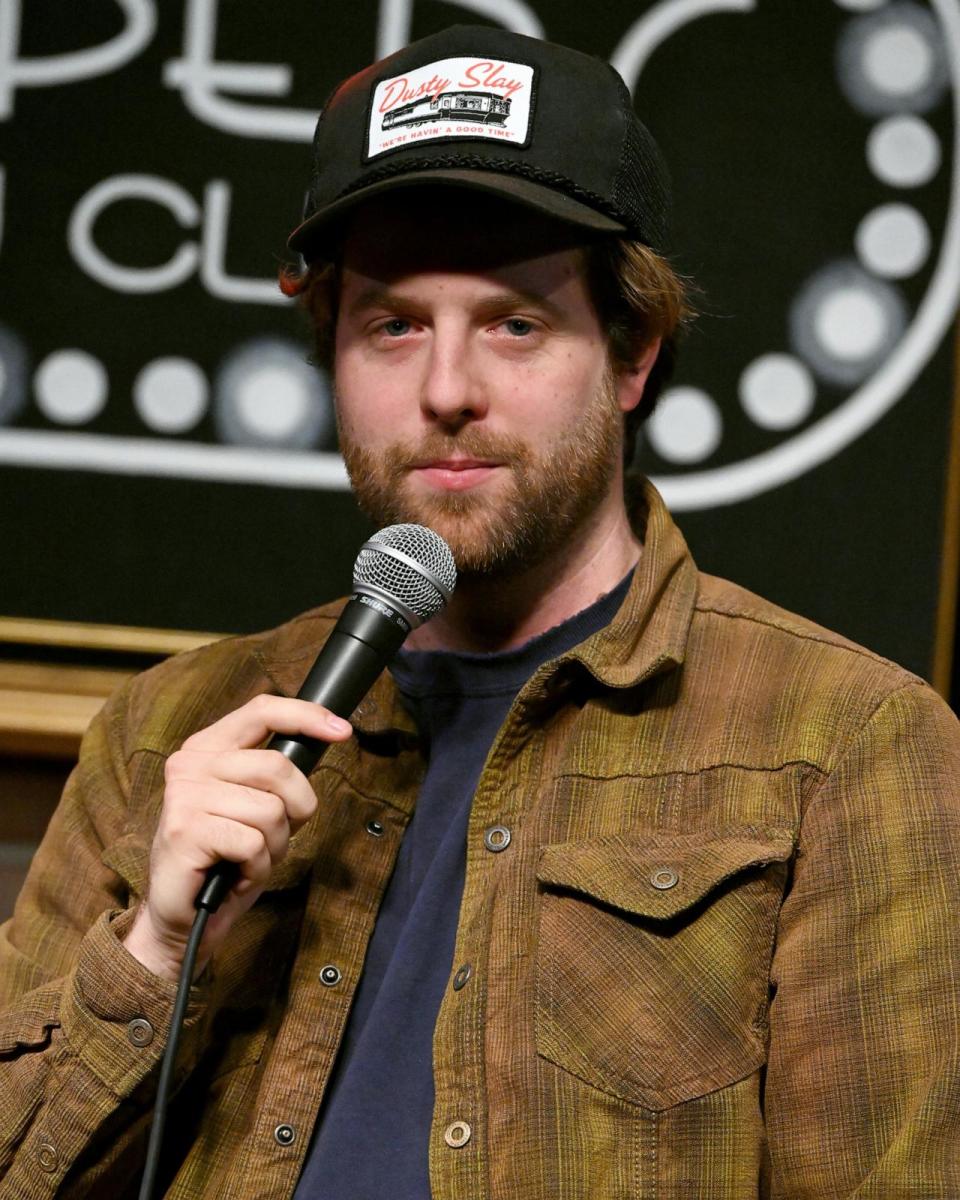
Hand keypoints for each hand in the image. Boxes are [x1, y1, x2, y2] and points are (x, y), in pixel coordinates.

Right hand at [122, 694, 352, 981]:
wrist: (184, 916)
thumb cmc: (226, 858)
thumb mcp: (255, 804)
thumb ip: (276, 775)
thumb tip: (328, 737)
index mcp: (208, 747)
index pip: (262, 711)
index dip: (307, 716)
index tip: (343, 731)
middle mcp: (190, 763)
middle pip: (278, 767)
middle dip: (296, 810)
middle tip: (274, 837)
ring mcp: (184, 796)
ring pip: (270, 811)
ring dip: (274, 846)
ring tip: (247, 859)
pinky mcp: (184, 831)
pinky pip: (253, 844)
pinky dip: (257, 867)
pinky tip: (236, 875)